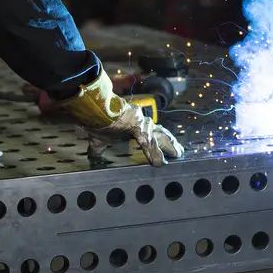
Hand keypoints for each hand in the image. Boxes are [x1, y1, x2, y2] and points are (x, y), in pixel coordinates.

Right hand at [57, 68, 183, 166]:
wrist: (96, 110)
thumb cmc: (98, 120)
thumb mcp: (100, 138)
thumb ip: (99, 147)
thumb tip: (93, 156)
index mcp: (133, 124)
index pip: (149, 133)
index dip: (157, 140)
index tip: (166, 147)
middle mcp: (141, 123)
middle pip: (160, 133)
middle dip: (170, 142)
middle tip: (179, 152)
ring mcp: (142, 125)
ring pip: (160, 137)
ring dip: (169, 146)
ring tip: (177, 155)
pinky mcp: (139, 128)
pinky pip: (148, 143)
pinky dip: (154, 154)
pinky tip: (159, 163)